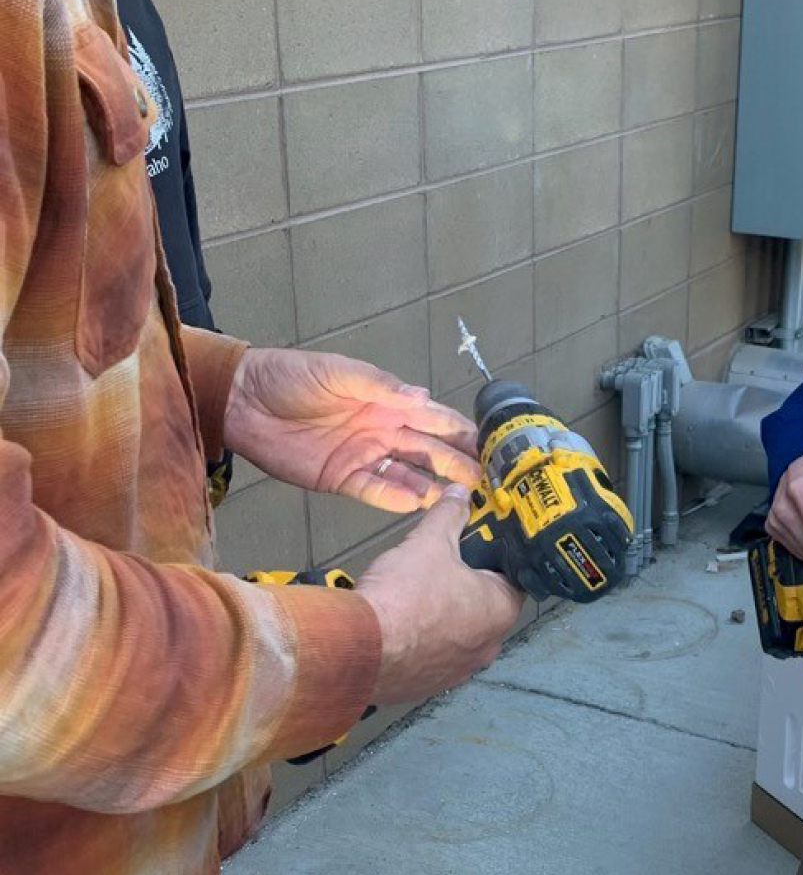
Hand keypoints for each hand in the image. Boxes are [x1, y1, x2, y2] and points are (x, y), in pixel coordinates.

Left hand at [223, 348, 478, 511]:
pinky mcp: (340, 478)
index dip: (461, 430)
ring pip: (407, 474)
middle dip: (457, 463)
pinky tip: (416, 502)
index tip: (488, 444)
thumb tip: (423, 397)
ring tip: (458, 499)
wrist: (242, 401)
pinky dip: (394, 497)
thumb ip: (380, 386)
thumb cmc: (289, 376)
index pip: (433, 418)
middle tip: (486, 479)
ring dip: (433, 486)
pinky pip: (373, 490)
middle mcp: (381, 431)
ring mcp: (363, 456)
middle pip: (428, 450)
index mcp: (386, 401)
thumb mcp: (338, 372)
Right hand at [357, 487, 523, 702]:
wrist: (358, 648)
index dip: (498, 557)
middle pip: (485, 606)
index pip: (515, 578)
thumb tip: (460, 496)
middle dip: (465, 585)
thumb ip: (449, 516)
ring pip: (458, 633)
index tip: (482, 546)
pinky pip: (431, 655)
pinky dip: (420, 639)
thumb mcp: (429, 542)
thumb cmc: (403, 597)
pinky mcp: (427, 685)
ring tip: (417, 591)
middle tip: (443, 564)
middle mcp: (486, 646)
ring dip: (442, 615)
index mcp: (500, 610)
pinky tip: (400, 621)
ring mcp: (458, 670)